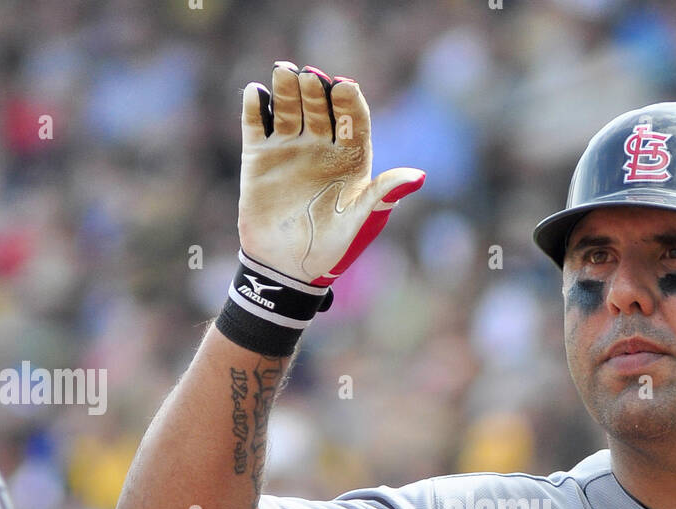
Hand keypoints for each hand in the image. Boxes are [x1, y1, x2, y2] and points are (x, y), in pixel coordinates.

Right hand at [238, 62, 424, 285]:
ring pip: (289, 109)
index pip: (353, 120)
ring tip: (283, 72)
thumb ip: (384, 194)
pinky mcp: (260, 156)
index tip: (345, 87)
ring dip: (287, 91)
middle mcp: (321, 147)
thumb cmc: (332, 248)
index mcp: (351, 158)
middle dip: (316, 90)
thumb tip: (419, 176)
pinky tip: (256, 95)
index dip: (349, 102)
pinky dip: (255, 108)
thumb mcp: (361, 221)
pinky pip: (256, 124)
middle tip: (310, 77)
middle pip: (320, 108)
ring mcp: (290, 149)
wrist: (287, 268)